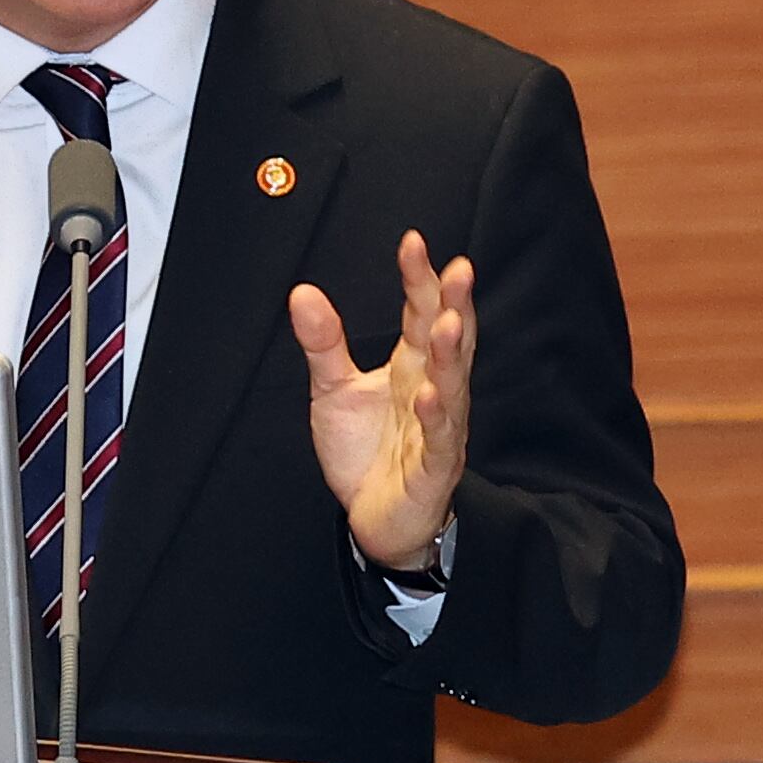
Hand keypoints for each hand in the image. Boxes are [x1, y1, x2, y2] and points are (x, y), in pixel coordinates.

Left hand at [292, 227, 473, 570]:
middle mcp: (433, 391)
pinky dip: (437, 418)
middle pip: (449, 341)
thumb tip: (303, 293)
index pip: (421, 314)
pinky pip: (439, 440)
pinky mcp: (433, 469)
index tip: (413, 243)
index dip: (420, 279)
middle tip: (459, 270)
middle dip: (455, 306)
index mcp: (413, 367)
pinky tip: (431, 395)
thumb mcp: (334, 391)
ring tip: (447, 323)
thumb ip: (323, 344)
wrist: (373, 519)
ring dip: (451, 355)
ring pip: (452, 386)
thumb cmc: (365, 453)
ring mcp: (438, 429)